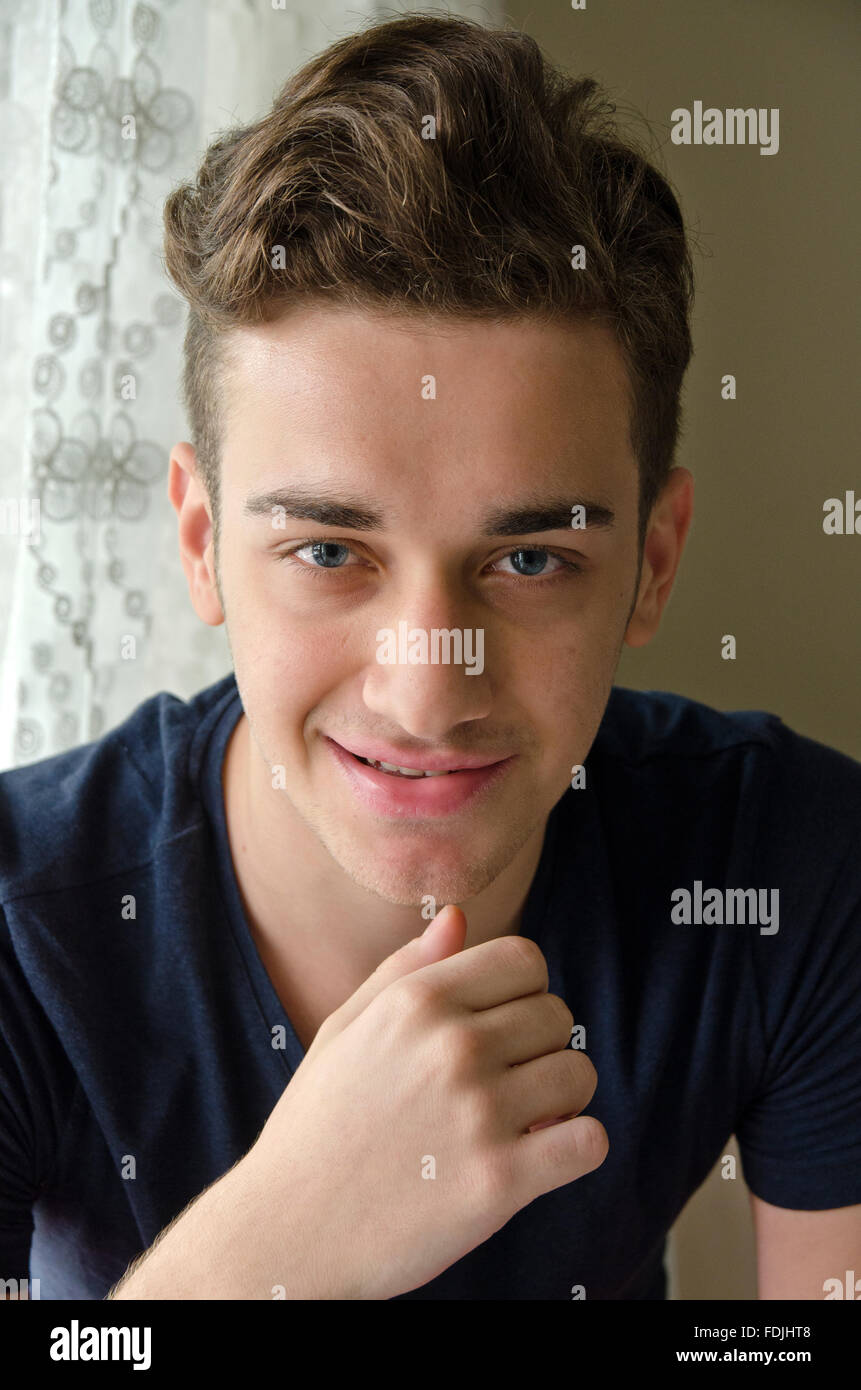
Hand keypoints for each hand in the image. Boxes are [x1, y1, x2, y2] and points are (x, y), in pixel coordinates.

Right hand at [244, 904, 607, 1298]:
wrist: (288, 1233)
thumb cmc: (316, 1127)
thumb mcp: (344, 1031)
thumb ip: (405, 969)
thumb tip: (460, 917)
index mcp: (416, 1002)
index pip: (524, 959)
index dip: (522, 992)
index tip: (502, 1027)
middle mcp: (453, 1047)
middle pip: (557, 1015)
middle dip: (539, 1047)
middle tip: (503, 1084)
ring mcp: (479, 1113)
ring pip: (579, 1073)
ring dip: (560, 1099)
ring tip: (519, 1122)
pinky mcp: (500, 1181)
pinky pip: (588, 1142)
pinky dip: (575, 1149)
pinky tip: (538, 1159)